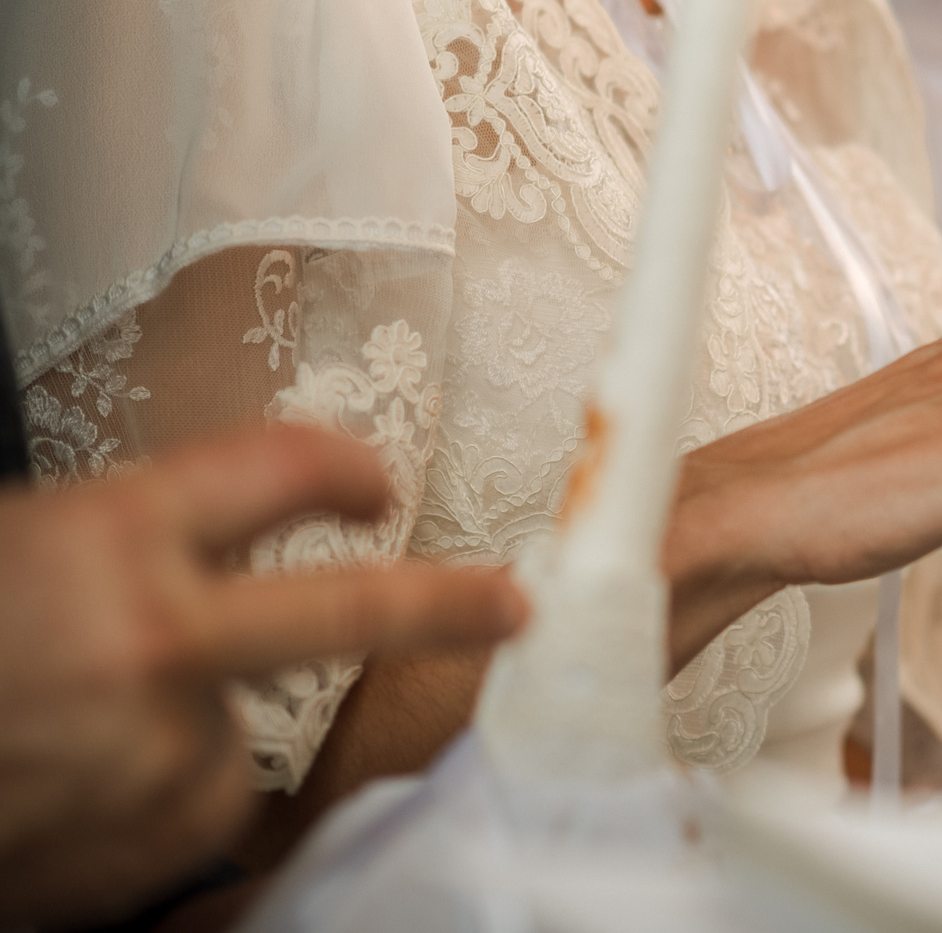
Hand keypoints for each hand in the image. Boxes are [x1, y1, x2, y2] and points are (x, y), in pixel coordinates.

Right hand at [0, 427, 526, 927]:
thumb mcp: (19, 551)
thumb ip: (127, 546)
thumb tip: (228, 548)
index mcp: (109, 540)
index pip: (278, 470)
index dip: (341, 469)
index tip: (376, 483)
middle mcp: (150, 641)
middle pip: (350, 612)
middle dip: (447, 604)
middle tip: (514, 605)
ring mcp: (149, 756)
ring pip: (235, 741)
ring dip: (179, 738)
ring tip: (55, 738)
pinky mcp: (136, 852)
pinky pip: (185, 818)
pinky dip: (142, 808)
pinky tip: (56, 795)